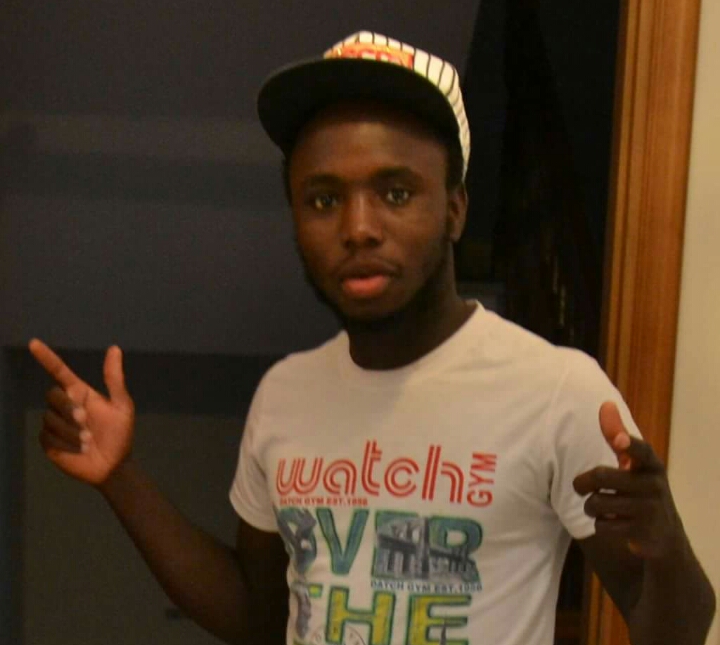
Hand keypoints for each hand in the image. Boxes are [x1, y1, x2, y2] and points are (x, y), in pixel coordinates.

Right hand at [28, 339, 134, 485]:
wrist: (113, 465)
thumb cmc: (119, 434)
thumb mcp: (122, 405)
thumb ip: (114, 379)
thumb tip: (114, 348)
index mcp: (81, 393)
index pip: (59, 371)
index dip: (46, 358)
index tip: (34, 343)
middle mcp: (64, 405)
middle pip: (52, 394)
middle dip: (69, 408)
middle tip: (87, 422)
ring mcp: (54, 423)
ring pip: (50, 418)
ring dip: (71, 431)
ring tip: (88, 440)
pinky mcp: (48, 442)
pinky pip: (47, 436)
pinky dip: (65, 443)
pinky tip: (78, 450)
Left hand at [573, 401, 682, 558]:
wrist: (664, 535)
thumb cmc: (640, 490)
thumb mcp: (634, 464)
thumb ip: (617, 435)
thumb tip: (606, 404)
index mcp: (651, 464)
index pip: (641, 450)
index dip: (628, 444)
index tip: (619, 441)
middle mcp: (653, 485)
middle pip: (601, 476)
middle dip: (582, 483)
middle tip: (580, 487)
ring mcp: (650, 510)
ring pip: (597, 503)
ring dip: (590, 507)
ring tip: (599, 507)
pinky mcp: (643, 532)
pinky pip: (603, 525)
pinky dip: (600, 525)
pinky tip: (612, 524)